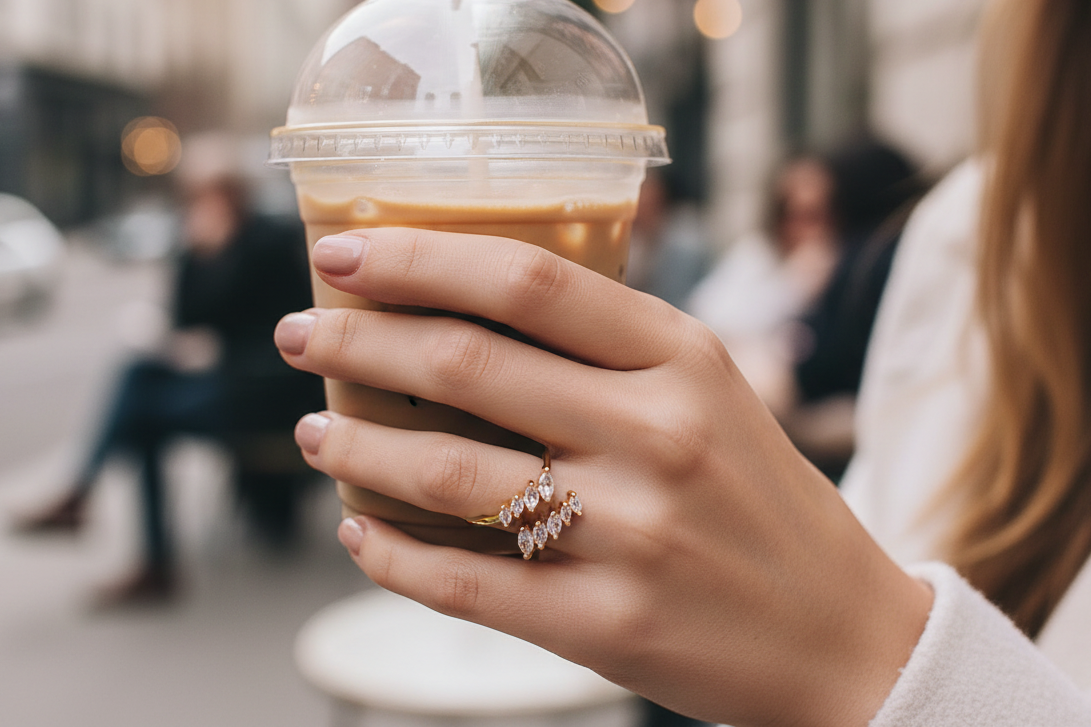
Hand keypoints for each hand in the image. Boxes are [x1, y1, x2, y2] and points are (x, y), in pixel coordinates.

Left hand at [274, 229, 931, 726]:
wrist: (843, 637)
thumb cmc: (761, 500)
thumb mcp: (713, 391)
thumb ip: (613, 345)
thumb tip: (475, 303)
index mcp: (684, 360)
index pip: (530, 281)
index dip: (421, 257)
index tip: (345, 254)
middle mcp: (657, 436)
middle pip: (467, 364)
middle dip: (357, 342)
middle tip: (299, 333)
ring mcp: (631, 534)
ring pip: (447, 472)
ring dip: (357, 448)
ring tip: (312, 433)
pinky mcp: (606, 625)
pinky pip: (464, 583)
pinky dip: (392, 555)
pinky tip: (359, 532)